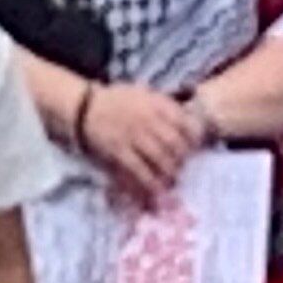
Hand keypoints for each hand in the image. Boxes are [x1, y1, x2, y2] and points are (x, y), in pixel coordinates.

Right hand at [75, 80, 198, 200]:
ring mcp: (133, 136)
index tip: (196, 147)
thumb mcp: (144, 93)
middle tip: (185, 165)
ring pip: (161, 158)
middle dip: (183, 158)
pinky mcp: (119, 151)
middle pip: (175, 143)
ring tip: (173, 177)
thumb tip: (190, 122)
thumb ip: (165, 105)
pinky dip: (151, 182)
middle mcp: (147, 120)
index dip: (194, 138)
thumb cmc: (118, 101)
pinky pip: (140, 170)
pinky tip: (158, 189)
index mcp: (156, 103)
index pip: (184, 122)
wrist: (86, 108)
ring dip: (171, 171)